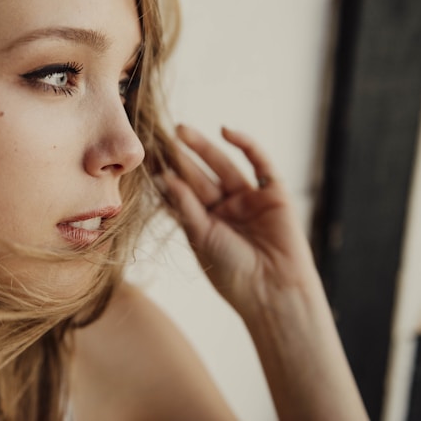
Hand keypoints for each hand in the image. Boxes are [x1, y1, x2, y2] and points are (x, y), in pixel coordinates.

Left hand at [161, 125, 316, 317]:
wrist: (272, 290)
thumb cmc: (233, 271)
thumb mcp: (201, 236)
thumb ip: (185, 205)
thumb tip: (165, 177)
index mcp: (205, 223)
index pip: (183, 193)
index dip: (167, 175)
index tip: (147, 159)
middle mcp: (226, 209)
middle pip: (200, 176)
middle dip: (182, 157)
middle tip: (162, 136)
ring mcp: (249, 199)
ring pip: (224, 166)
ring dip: (204, 147)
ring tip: (182, 131)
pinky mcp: (274, 192)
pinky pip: (259, 163)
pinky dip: (245, 145)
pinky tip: (225, 131)